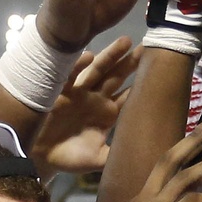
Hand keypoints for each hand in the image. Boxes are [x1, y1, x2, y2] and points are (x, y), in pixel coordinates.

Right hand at [34, 37, 138, 174]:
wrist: (42, 158)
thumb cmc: (70, 159)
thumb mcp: (98, 159)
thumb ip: (117, 155)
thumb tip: (142, 158)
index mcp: (108, 113)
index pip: (129, 95)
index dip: (143, 84)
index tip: (160, 71)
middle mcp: (95, 98)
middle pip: (117, 76)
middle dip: (131, 62)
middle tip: (148, 47)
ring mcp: (79, 93)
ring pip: (97, 70)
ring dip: (110, 56)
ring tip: (125, 41)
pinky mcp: (60, 92)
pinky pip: (69, 76)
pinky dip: (77, 66)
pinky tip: (89, 56)